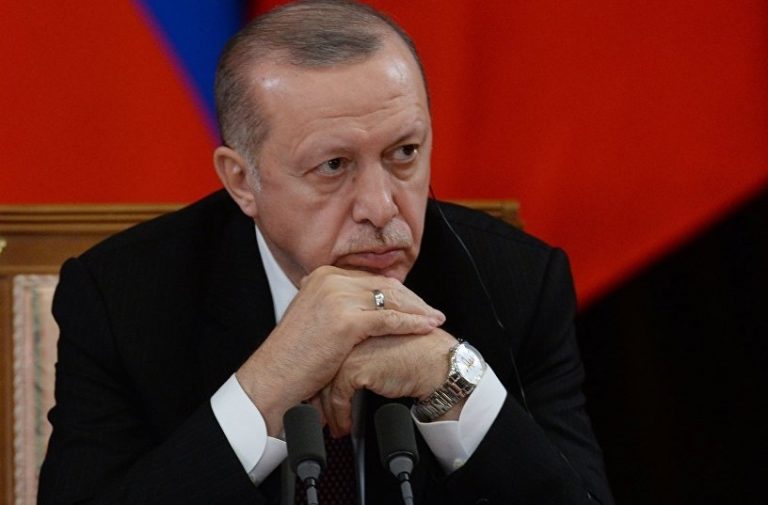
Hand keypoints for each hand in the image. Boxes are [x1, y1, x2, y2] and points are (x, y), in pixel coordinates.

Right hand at [235, 265, 444, 434]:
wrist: (274, 376)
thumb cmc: (293, 355)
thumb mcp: (314, 316)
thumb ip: (337, 302)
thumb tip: (368, 300)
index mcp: (323, 275)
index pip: (370, 278)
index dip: (397, 291)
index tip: (414, 302)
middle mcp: (330, 280)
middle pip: (384, 285)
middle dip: (412, 299)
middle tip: (430, 310)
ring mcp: (338, 298)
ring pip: (390, 300)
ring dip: (417, 310)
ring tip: (435, 319)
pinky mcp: (347, 321)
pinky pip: (389, 319)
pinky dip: (412, 323)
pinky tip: (427, 327)